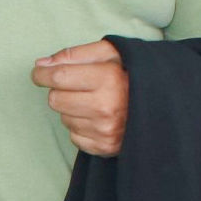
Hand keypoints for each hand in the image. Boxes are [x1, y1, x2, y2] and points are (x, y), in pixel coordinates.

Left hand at [31, 40, 128, 156]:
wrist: (162, 105)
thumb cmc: (129, 75)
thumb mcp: (109, 53)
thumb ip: (73, 54)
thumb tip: (40, 64)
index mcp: (108, 79)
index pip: (58, 77)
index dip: (42, 74)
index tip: (38, 73)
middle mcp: (106, 107)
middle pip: (55, 100)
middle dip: (59, 91)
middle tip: (77, 86)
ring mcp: (106, 130)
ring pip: (63, 118)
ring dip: (71, 109)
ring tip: (94, 102)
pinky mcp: (105, 147)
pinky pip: (73, 136)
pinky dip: (80, 127)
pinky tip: (97, 118)